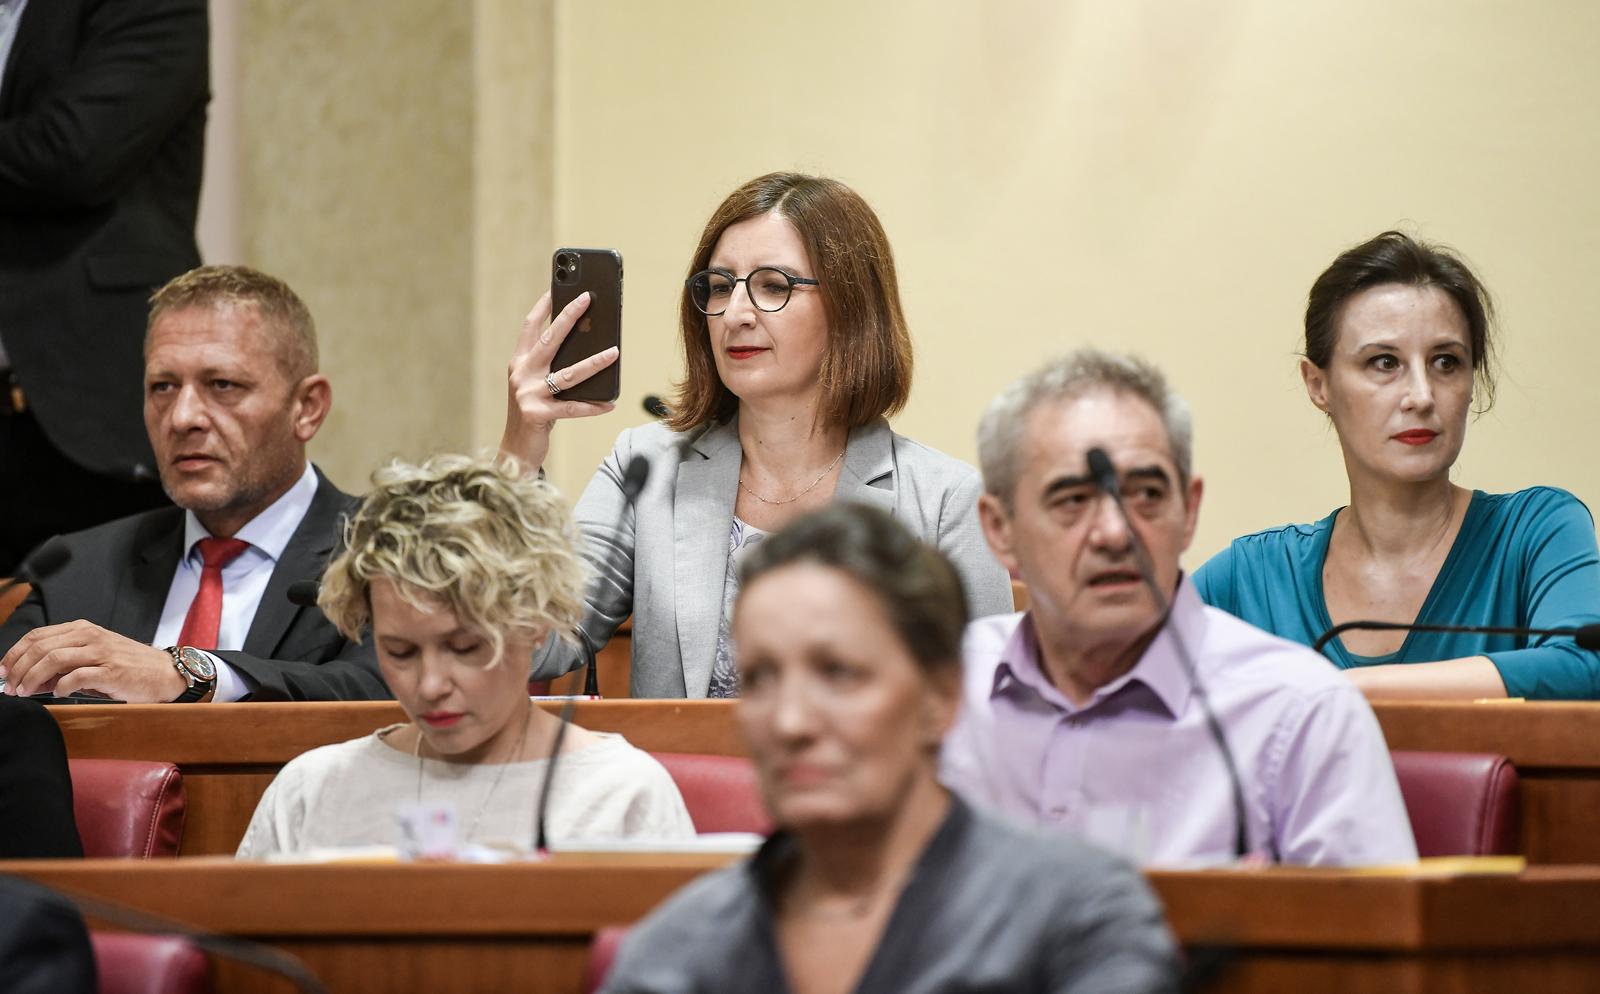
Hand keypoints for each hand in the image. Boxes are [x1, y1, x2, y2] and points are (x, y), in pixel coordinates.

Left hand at [0, 621, 187, 701]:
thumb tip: (32, 680)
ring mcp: (101, 652)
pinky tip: (59, 694)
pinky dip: (60, 687)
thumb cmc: (130, 667)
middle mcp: (90, 636)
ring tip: (25, 692)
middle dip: (18, 669)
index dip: (14, 654)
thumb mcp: (95, 658)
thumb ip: (64, 664)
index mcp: (83, 629)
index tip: (2, 672)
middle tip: (10, 688)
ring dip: (32, 678)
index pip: (37, 636)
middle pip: (40, 648)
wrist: (166, 673)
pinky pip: (75, 677)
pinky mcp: (111, 671)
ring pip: (53, 659)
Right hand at [499, 290, 619, 470]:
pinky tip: (609, 404)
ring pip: (567, 374)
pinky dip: (593, 406)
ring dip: (593, 363)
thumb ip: (551, 368)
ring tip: (614, 353)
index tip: (557, 287)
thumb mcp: (536, 386)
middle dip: (569, 316)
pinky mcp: (536, 415)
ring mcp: (527, 394)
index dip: (543, 306)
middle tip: (587, 298)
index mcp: (519, 363)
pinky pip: (572, 408)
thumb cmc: (532, 414)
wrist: (515, 451)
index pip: (530, 327)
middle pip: (548, 340)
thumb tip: (586, 348)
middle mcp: (520, 374)